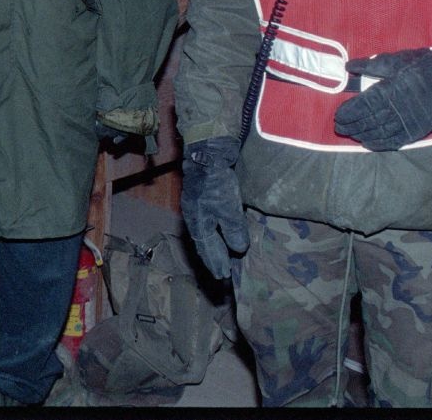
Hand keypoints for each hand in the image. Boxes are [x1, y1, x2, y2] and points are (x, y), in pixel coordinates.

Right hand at [181, 136, 247, 279]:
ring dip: (212, 246)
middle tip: (220, 272)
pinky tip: (218, 232)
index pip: (208, 249)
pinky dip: (213, 233)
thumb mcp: (229, 208)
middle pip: (203, 244)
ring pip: (204, 233)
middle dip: (212, 258)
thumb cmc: (217, 183)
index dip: (216, 263)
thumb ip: (233, 230)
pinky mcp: (200, 197)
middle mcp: (194, 218)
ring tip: (220, 256)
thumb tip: (238, 249)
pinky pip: (206, 222)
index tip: (222, 277)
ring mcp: (195, 207)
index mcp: (198, 224)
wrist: (206, 153)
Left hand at [334, 43, 431, 150]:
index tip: (337, 115)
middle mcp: (395, 110)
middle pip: (367, 121)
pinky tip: (368, 144)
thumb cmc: (420, 67)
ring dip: (362, 135)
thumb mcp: (394, 61)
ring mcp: (405, 122)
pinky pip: (394, 141)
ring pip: (378, 132)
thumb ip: (369, 65)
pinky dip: (379, 144)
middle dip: (351, 125)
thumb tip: (348, 67)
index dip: (348, 112)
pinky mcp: (415, 131)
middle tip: (338, 127)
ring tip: (350, 135)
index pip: (362, 106)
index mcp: (388, 91)